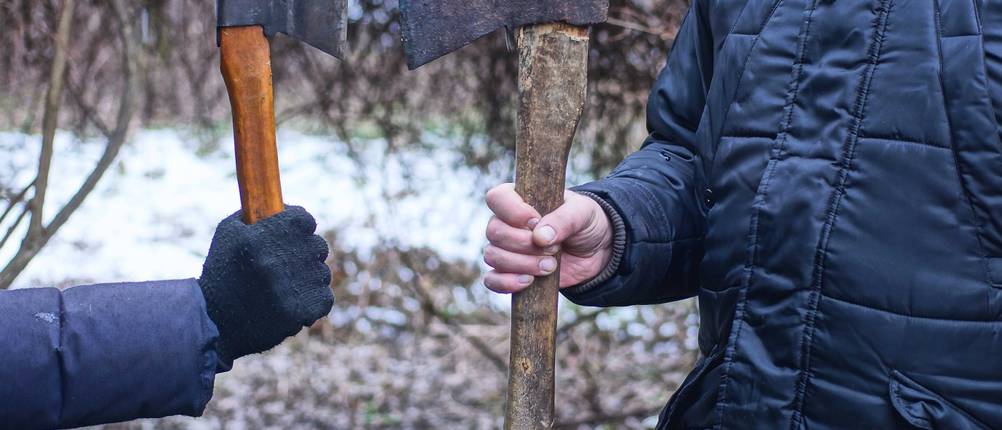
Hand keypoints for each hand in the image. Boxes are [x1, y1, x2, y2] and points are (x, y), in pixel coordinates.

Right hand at [198, 206, 332, 370]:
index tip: (292, 235)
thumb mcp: (228, 232)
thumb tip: (285, 205)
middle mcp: (277, 260)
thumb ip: (256, 213)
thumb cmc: (221, 273)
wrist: (213, 323)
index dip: (299, 227)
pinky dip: (313, 301)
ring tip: (285, 287)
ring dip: (308, 278)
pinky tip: (294, 301)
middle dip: (305, 252)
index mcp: (260, 237)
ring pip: (322, 273)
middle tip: (288, 263)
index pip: (305, 219)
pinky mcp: (300, 312)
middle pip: (318, 246)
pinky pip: (324, 298)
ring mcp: (290, 288)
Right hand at [482, 183, 612, 292]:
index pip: (497, 198)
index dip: (512, 211)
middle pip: (494, 231)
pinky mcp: (511, 272)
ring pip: (493, 256)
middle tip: (553, 249)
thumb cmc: (585, 222)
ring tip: (551, 266)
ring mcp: (507, 248)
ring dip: (522, 264)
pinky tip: (529, 282)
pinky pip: (492, 280)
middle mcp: (507, 222)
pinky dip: (506, 283)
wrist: (597, 250)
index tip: (535, 221)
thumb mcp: (583, 213)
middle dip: (524, 244)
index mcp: (520, 199)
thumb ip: (564, 219)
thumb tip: (539, 237)